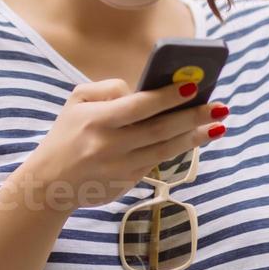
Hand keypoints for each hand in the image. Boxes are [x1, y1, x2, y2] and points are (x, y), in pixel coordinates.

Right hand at [26, 77, 229, 210]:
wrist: (49, 183)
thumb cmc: (66, 135)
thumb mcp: (76, 102)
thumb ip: (107, 89)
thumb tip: (140, 90)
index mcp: (97, 120)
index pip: (139, 106)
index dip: (167, 97)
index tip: (192, 87)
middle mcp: (110, 145)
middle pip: (160, 129)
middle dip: (192, 117)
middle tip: (219, 107)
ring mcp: (120, 167)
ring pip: (165, 149)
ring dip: (194, 137)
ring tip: (217, 125)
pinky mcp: (127, 182)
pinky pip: (158, 162)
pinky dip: (177, 149)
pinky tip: (194, 139)